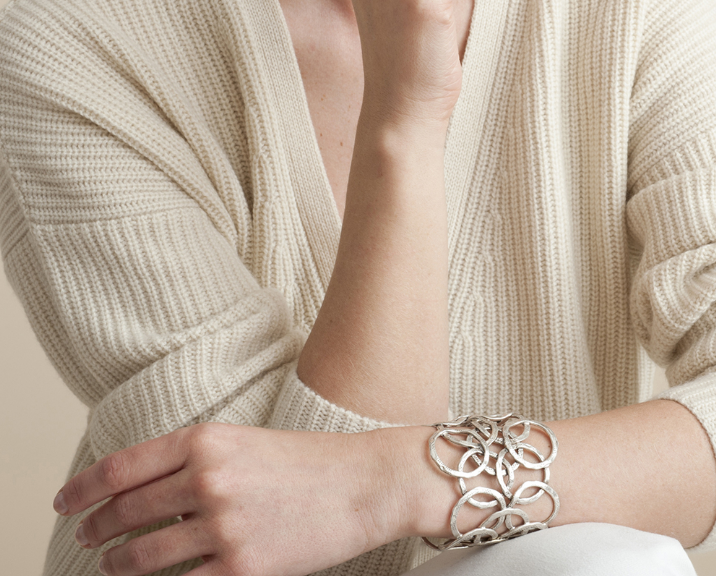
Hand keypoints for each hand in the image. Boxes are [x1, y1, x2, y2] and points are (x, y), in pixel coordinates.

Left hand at [53, 422, 405, 575]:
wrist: (363, 483)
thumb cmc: (308, 461)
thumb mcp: (245, 442)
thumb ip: (195, 461)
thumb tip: (145, 493)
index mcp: (208, 440)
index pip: (121, 467)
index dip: (82, 489)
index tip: (65, 503)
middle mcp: (208, 479)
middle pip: (124, 512)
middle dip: (96, 529)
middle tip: (87, 537)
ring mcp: (223, 526)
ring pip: (142, 557)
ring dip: (118, 565)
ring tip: (113, 565)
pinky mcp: (241, 569)